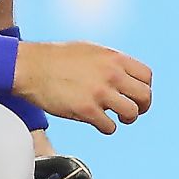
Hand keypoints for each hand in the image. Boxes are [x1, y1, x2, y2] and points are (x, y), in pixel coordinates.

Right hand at [15, 42, 152, 134]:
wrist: (31, 67)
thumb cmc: (56, 58)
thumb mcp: (90, 51)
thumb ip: (110, 62)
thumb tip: (123, 74)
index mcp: (114, 58)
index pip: (147, 76)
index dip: (144, 88)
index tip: (135, 95)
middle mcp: (112, 74)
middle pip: (145, 96)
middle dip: (141, 107)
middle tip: (131, 111)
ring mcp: (100, 92)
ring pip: (132, 113)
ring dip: (126, 119)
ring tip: (116, 118)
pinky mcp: (87, 110)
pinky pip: (110, 126)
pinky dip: (106, 128)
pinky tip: (98, 123)